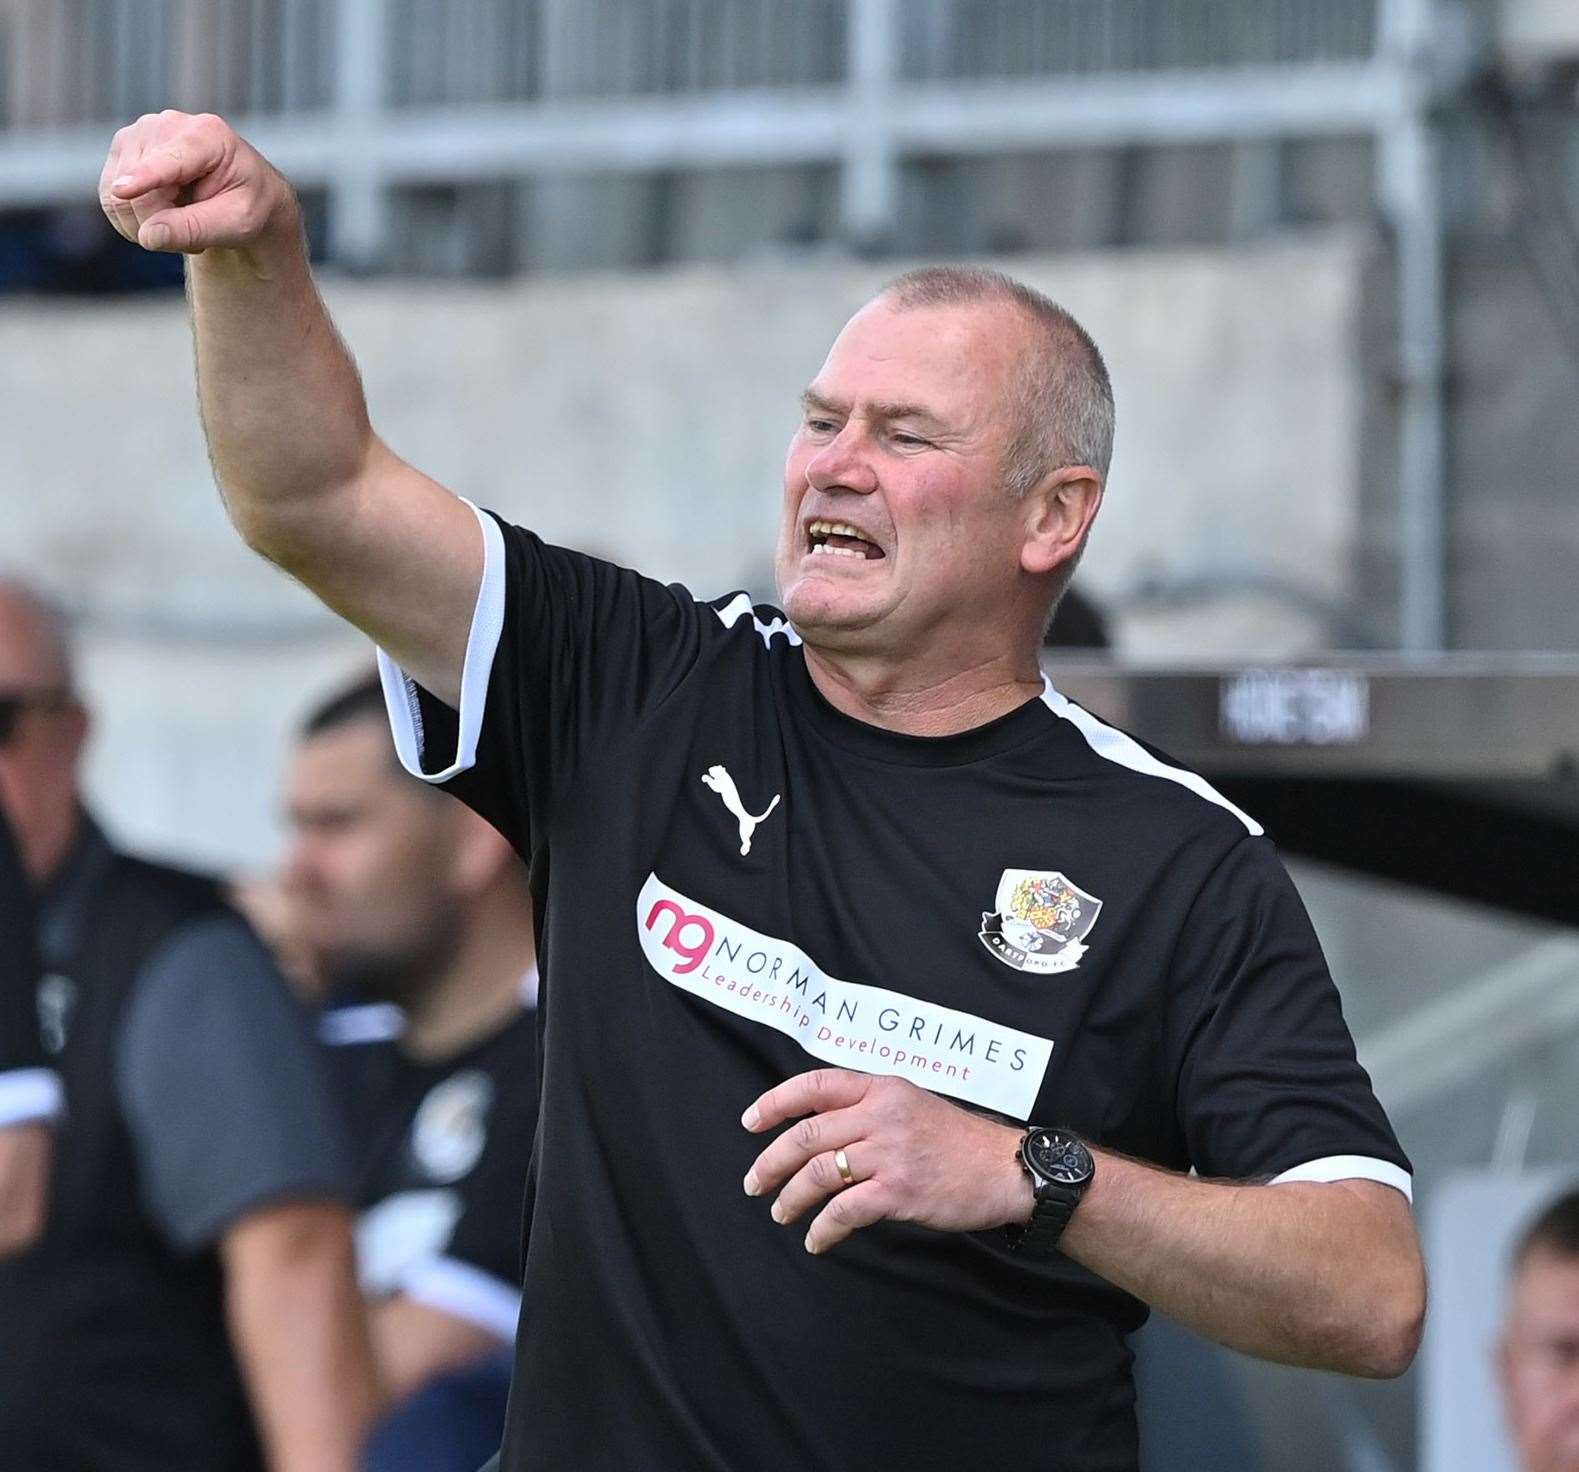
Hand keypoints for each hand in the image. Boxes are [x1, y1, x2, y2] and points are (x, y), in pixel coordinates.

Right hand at [99, 110, 294, 253]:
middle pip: (140, 190)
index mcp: (207, 135)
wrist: (238, 190)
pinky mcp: (121, 151)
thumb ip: (196, 228)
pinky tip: (164, 215)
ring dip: (149, 225)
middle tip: (199, 235)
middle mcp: (165, 125)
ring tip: (184, 221)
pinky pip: (109, 199)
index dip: (145, 177)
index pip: (169, 160)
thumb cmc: (246, 203)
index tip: (122, 192)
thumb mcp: (238, 222)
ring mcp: (137, 134)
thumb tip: (148, 236)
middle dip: (162, 224)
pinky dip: (134, 220)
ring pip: (117, 197)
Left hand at [740, 1068, 1031, 1254]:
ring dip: (791, 1197)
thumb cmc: (958, 1141)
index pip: (816, 1084)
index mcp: (881, 1089)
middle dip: (771, 1162)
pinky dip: (823, 1228)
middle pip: (807, 1134)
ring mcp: (890, 1152)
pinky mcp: (900, 1190)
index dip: (776, 1102)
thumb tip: (823, 1127)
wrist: (1004, 1168)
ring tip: (781, 1214)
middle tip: (753, 1184)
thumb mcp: (912, 1104)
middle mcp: (881, 1114)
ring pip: (818, 1172)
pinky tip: (817, 1240)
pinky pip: (845, 1210)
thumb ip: (870, 1109)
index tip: (751, 1122)